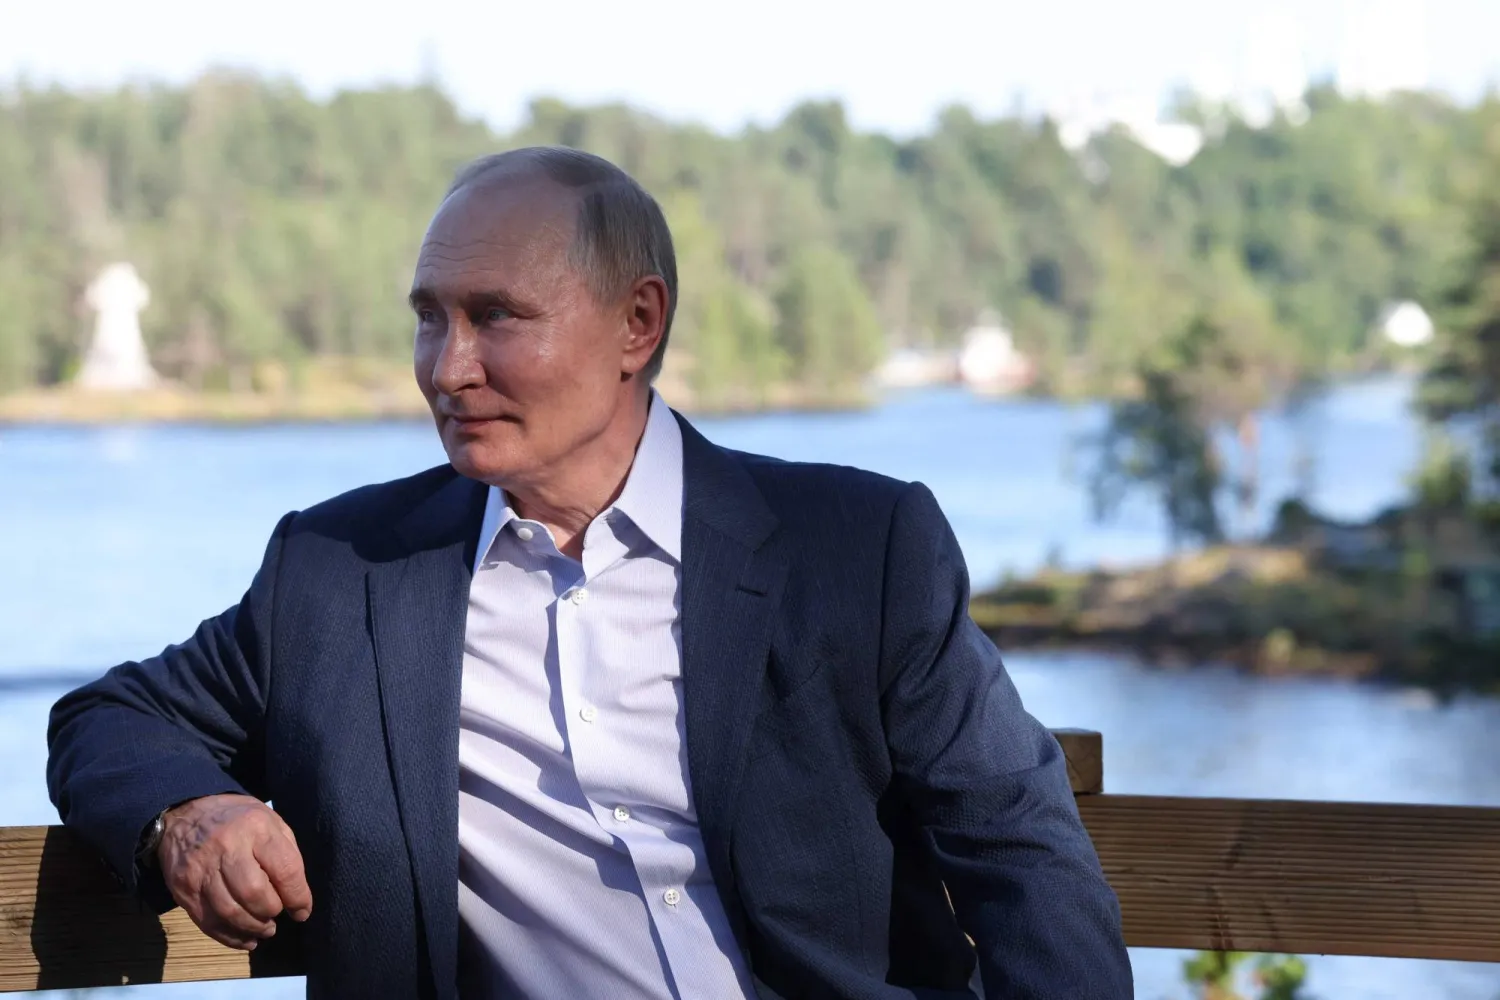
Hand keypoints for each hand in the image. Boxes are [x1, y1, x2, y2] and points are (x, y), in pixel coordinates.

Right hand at [157, 793, 312, 950]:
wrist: (185, 814)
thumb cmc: (238, 820)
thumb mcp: (271, 821)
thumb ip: (286, 854)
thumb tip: (297, 897)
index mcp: (256, 828)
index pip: (284, 870)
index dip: (297, 897)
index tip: (302, 911)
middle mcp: (226, 847)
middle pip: (254, 893)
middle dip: (271, 911)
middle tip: (277, 916)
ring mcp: (200, 870)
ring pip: (230, 912)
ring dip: (253, 928)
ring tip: (265, 929)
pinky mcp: (183, 889)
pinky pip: (208, 922)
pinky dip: (230, 937)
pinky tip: (246, 938)